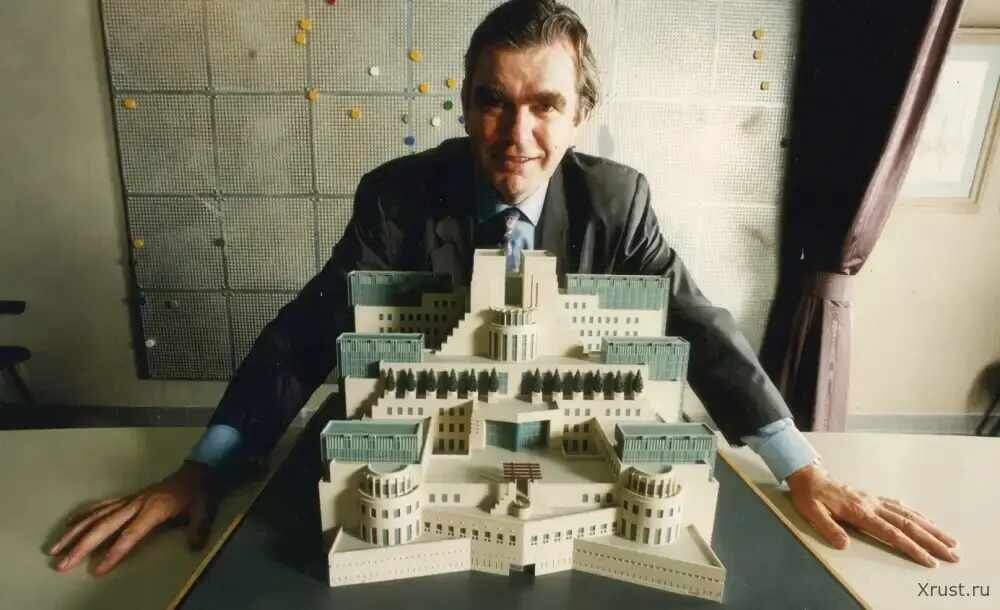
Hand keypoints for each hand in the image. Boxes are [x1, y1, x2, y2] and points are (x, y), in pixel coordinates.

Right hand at [48, 460, 217, 575]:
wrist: (199, 470)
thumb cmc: (200, 492)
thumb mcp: (206, 510)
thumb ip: (199, 528)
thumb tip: (193, 546)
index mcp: (154, 509)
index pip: (130, 534)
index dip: (114, 552)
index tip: (98, 569)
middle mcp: (136, 504)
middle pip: (104, 526)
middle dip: (82, 546)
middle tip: (62, 564)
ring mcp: (130, 500)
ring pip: (96, 516)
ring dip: (74, 532)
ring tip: (55, 548)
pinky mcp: (128, 498)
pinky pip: (101, 506)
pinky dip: (83, 515)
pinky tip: (68, 524)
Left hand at [786, 464, 958, 566]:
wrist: (809, 475)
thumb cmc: (810, 496)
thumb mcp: (812, 513)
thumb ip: (828, 528)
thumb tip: (844, 545)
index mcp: (860, 512)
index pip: (891, 533)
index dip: (911, 547)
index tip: (929, 560)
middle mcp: (872, 505)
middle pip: (908, 525)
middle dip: (932, 541)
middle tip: (952, 554)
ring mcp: (874, 500)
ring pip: (908, 515)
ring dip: (930, 528)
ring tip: (949, 540)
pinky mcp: (871, 497)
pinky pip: (898, 506)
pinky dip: (915, 514)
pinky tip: (925, 520)